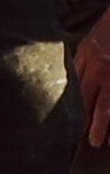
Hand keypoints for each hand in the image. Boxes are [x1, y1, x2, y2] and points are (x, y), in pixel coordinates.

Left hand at [79, 9, 109, 147]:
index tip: (74, 130)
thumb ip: (78, 67)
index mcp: (91, 64)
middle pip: (101, 104)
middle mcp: (107, 71)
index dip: (79, 114)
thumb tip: (67, 89)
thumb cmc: (107, 31)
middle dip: (96, 125)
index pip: (81, 95)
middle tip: (92, 142)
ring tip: (107, 142)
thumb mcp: (87, 45)